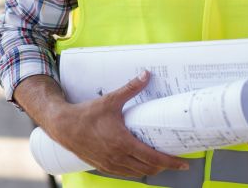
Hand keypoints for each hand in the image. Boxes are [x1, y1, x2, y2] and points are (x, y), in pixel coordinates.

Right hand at [49, 71, 188, 177]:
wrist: (63, 126)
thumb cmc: (86, 114)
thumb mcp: (110, 100)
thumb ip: (131, 88)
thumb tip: (146, 75)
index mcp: (123, 143)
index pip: (153, 158)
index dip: (171, 162)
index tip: (184, 162)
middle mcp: (118, 157)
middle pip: (149, 168)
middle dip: (165, 166)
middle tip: (176, 160)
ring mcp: (110, 164)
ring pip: (137, 172)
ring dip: (151, 169)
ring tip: (161, 162)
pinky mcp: (103, 166)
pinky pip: (125, 172)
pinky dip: (136, 169)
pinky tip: (139, 163)